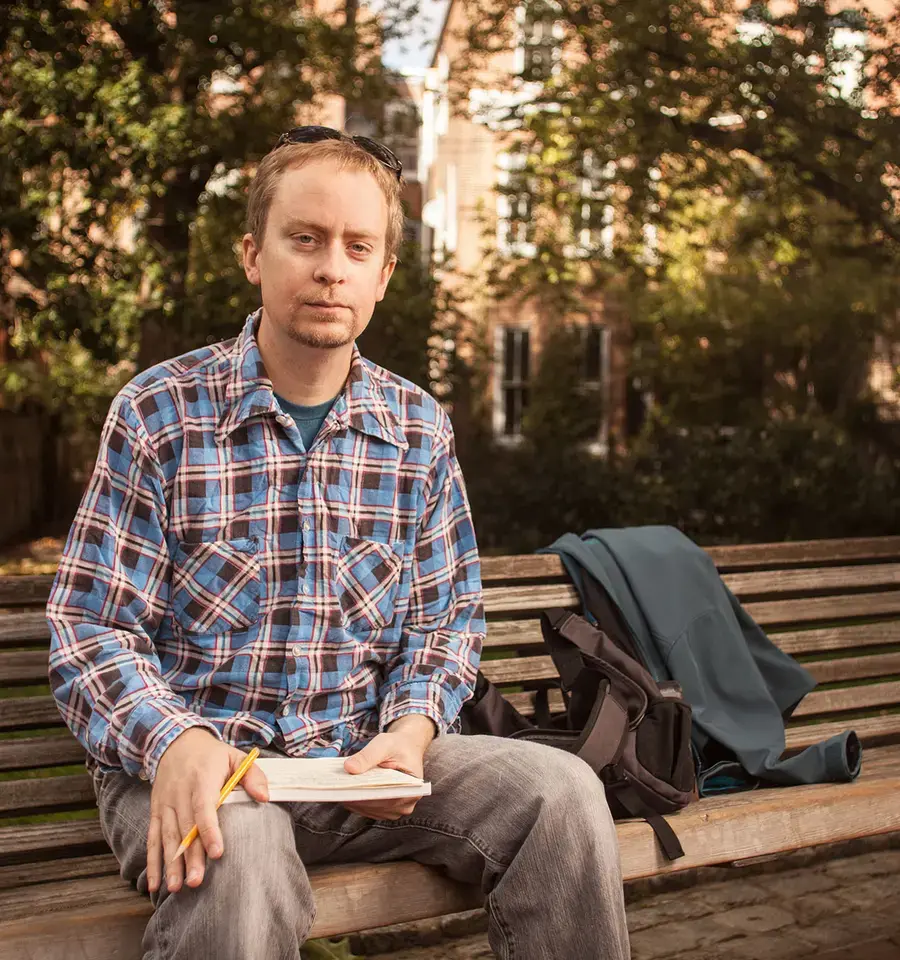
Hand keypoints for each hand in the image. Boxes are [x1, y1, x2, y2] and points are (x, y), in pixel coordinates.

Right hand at [146, 728, 268, 894]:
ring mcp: (165, 803)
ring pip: (167, 836)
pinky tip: (155, 883)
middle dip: (190, 857)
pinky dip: (152, 861)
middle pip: (185, 828)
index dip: (210, 831)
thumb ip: (253, 775)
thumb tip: (264, 796)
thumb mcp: (235, 756)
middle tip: (197, 882)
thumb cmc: (212, 754)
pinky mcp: (156, 810)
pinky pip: (152, 838)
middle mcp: (180, 792)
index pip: (204, 807)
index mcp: (202, 778)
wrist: (176, 742)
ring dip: (171, 864)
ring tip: (177, 887)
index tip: (218, 852)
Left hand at [342, 715, 435, 819]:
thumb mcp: (384, 744)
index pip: (385, 797)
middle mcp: (405, 805)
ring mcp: (394, 810)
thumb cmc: (397, 746)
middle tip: (334, 788)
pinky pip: (366, 808)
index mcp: (412, 789)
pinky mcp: (384, 810)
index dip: (364, 795)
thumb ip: (367, 756)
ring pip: (368, 810)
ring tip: (336, 789)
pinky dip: (355, 800)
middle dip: (355, 796)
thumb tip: (349, 768)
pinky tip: (344, 791)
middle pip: (375, 806)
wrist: (405, 747)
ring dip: (353, 800)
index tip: (344, 790)